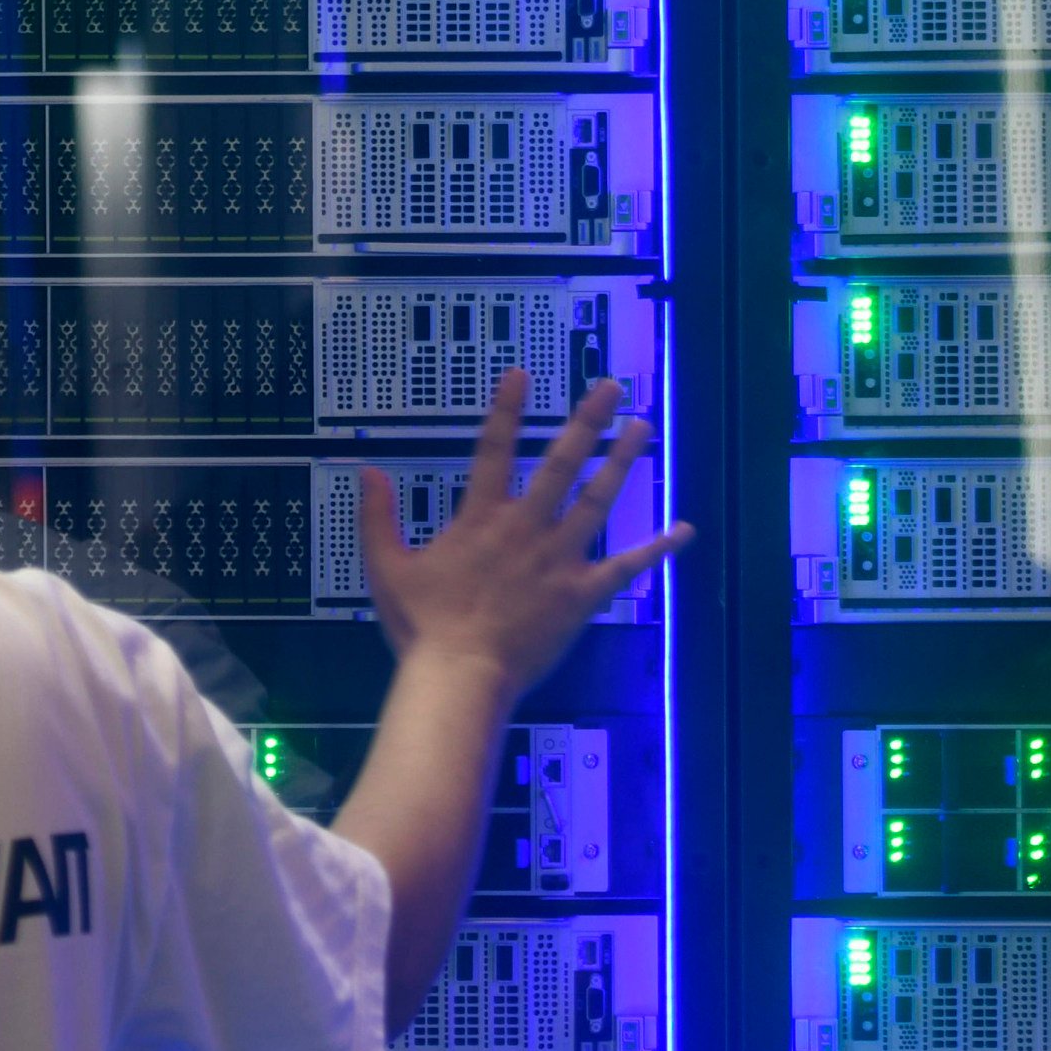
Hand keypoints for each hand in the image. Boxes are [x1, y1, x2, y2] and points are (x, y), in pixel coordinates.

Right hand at [360, 369, 690, 699]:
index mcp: (480, 519)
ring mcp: (559, 559)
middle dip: (586, 421)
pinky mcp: (583, 594)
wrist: (461, 676)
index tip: (522, 373)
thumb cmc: (422, 625)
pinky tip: (684, 531)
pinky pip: (626, 567)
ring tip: (641, 427)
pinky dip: (656, 549)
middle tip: (609, 387)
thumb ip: (377, 518)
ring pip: (597, 501)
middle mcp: (526, 527)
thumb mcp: (386, 568)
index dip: (507, 410)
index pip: (494, 451)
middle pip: (561, 463)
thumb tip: (367, 471)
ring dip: (621, 461)